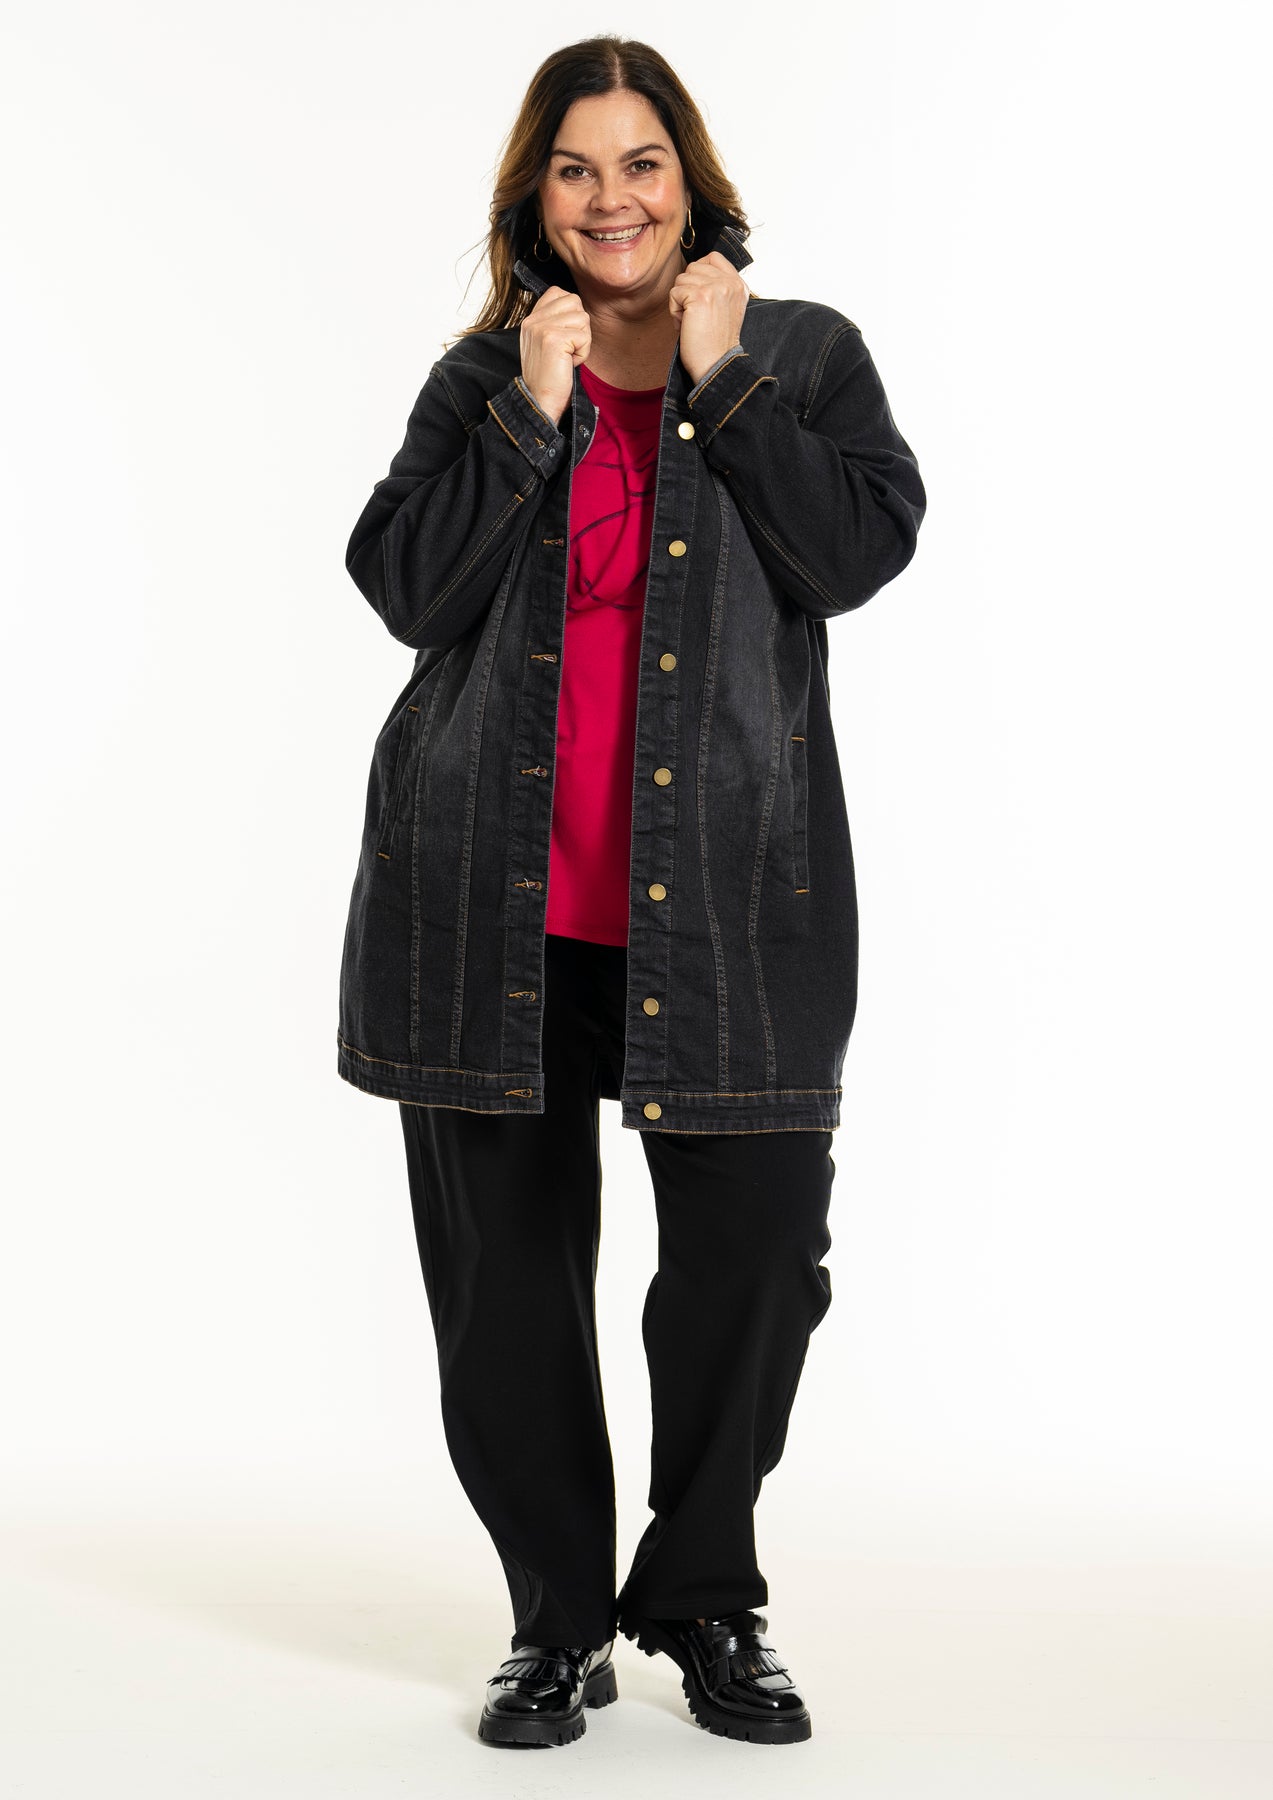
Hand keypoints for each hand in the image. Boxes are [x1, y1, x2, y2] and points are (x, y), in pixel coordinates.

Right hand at [519, 286, 590, 426]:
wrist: (541, 401)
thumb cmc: (550, 376)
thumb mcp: (546, 342)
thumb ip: (554, 321)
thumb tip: (576, 305)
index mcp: (531, 318)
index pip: (558, 292)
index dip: (571, 311)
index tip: (565, 336)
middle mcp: (533, 319)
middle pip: (575, 301)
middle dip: (579, 326)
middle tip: (568, 348)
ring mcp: (541, 327)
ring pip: (582, 318)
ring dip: (582, 341)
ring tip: (567, 357)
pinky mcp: (553, 339)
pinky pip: (584, 336)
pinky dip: (583, 353)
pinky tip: (569, 364)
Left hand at [669, 251, 749, 386]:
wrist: (717, 364)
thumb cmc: (716, 342)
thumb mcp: (726, 307)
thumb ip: (718, 286)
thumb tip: (694, 270)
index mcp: (739, 284)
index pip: (713, 257)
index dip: (699, 271)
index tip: (698, 294)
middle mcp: (730, 282)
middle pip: (693, 267)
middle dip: (687, 289)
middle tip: (696, 314)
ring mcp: (716, 287)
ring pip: (681, 279)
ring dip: (680, 301)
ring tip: (692, 321)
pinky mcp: (700, 296)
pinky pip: (674, 293)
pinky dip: (674, 311)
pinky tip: (685, 325)